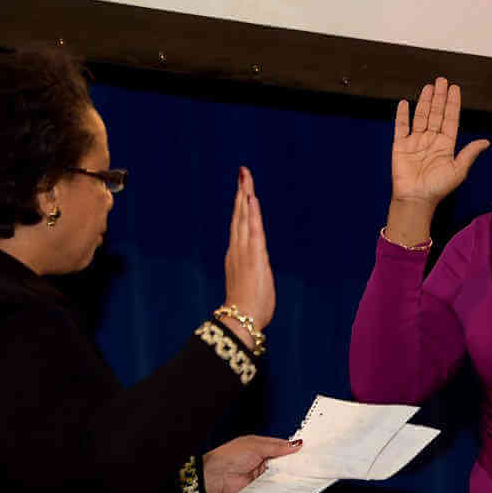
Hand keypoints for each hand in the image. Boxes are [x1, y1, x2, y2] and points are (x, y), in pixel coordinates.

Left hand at [202, 435, 301, 492]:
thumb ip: (277, 447)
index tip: (307, 450)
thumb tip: (296, 444)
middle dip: (294, 462)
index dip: (294, 449)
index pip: (283, 447)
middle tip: (309, 463)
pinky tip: (292, 483)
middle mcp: (263, 459)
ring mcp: (262, 474)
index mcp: (262, 446)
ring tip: (304, 473)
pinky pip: (275, 485)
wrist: (217, 476)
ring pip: (281, 473)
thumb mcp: (257, 445)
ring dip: (289, 474)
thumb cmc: (230, 456)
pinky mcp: (261, 486)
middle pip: (284, 461)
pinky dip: (282, 484)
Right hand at [223, 167, 274, 327]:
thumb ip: (251, 273)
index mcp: (236, 255)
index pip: (239, 225)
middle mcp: (238, 249)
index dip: (241, 206)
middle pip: (239, 215)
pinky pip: (253, 229)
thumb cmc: (247, 309)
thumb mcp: (249, 285)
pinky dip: (251, 213)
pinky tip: (251, 199)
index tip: (243, 189)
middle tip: (242, 172)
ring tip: (245, 177)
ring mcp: (244, 251)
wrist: (241, 320)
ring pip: (243, 217)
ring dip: (245, 196)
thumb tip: (254, 272)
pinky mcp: (254, 256)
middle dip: (241, 192)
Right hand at [390, 78, 489, 211]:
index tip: (455, 89)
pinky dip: (402, 114)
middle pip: (436, 114)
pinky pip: (401, 127)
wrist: (416, 199)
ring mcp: (415, 141)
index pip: (450, 119)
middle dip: (439, 97)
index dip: (452, 104)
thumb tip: (486, 142)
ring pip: (421, 116)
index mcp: (446, 145)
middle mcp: (431, 140)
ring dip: (425, 101)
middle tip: (442, 80)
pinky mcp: (400, 146)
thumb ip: (470, 153)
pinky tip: (405, 102)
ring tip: (429, 86)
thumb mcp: (458, 170)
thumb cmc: (438, 188)